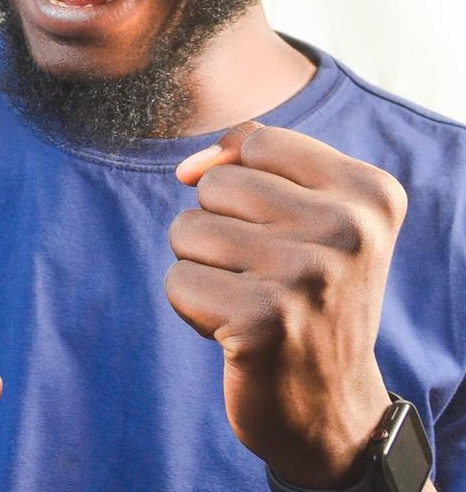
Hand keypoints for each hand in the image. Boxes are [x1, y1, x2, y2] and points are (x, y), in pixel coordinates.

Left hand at [166, 121, 407, 488]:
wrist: (332, 407)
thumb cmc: (308, 292)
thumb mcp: (310, 213)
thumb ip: (250, 162)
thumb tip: (187, 169)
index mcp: (370, 192)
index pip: (257, 141)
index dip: (241, 179)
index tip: (274, 225)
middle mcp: (348, 228)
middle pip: (215, 184)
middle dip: (219, 227)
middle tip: (265, 273)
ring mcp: (306, 275)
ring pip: (187, 229)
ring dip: (203, 266)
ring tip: (251, 298)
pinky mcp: (262, 321)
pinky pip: (178, 280)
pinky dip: (193, 306)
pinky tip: (237, 330)